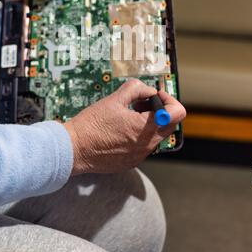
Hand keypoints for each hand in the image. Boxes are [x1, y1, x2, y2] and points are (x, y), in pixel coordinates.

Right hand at [64, 79, 185, 174]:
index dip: (169, 100)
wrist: (73, 149)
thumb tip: (148, 90)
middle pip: (169, 125)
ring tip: (128, 114)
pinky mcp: (131, 162)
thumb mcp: (114, 99)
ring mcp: (140, 155)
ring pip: (156, 135)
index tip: (155, 96)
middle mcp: (147, 145)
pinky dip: (139, 134)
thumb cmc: (91, 125)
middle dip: (159, 110)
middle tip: (141, 103)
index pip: (177, 113)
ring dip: (148, 122)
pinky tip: (121, 129)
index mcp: (146, 128)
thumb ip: (136, 89)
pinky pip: (144, 145)